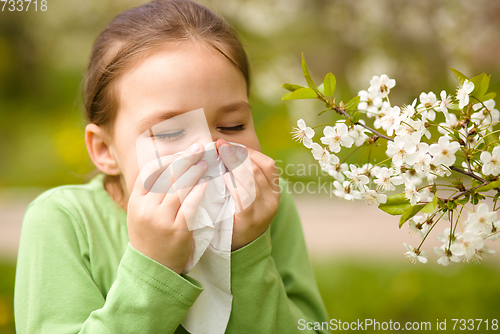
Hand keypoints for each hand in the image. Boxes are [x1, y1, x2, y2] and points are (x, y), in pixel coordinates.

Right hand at [127, 143, 207, 273]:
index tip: (182, 152)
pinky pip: (190, 205)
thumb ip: (151, 193)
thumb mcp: (141, 214)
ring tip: (205, 163)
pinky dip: (198, 191)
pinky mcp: (178, 230)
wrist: (152, 269)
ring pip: (180, 187)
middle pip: (167, 175)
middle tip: (199, 149)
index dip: (168, 158)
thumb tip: (170, 166)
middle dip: (185, 159)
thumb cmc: (149, 238)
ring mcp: (162, 220)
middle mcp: (146, 208)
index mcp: (136, 202)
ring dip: (194, 171)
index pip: (150, 171)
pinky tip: (205, 183)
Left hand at [217, 139, 280, 250]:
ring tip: (218, 155)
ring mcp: (263, 211)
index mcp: (274, 191)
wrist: (240, 250)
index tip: (229, 143)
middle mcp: (273, 200)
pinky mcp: (249, 221)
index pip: (267, 164)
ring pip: (251, 181)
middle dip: (237, 154)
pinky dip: (233, 184)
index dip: (249, 152)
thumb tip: (224, 149)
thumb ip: (241, 177)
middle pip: (258, 170)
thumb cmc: (238, 217)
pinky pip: (243, 197)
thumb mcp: (246, 196)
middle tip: (219, 145)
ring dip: (233, 164)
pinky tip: (221, 176)